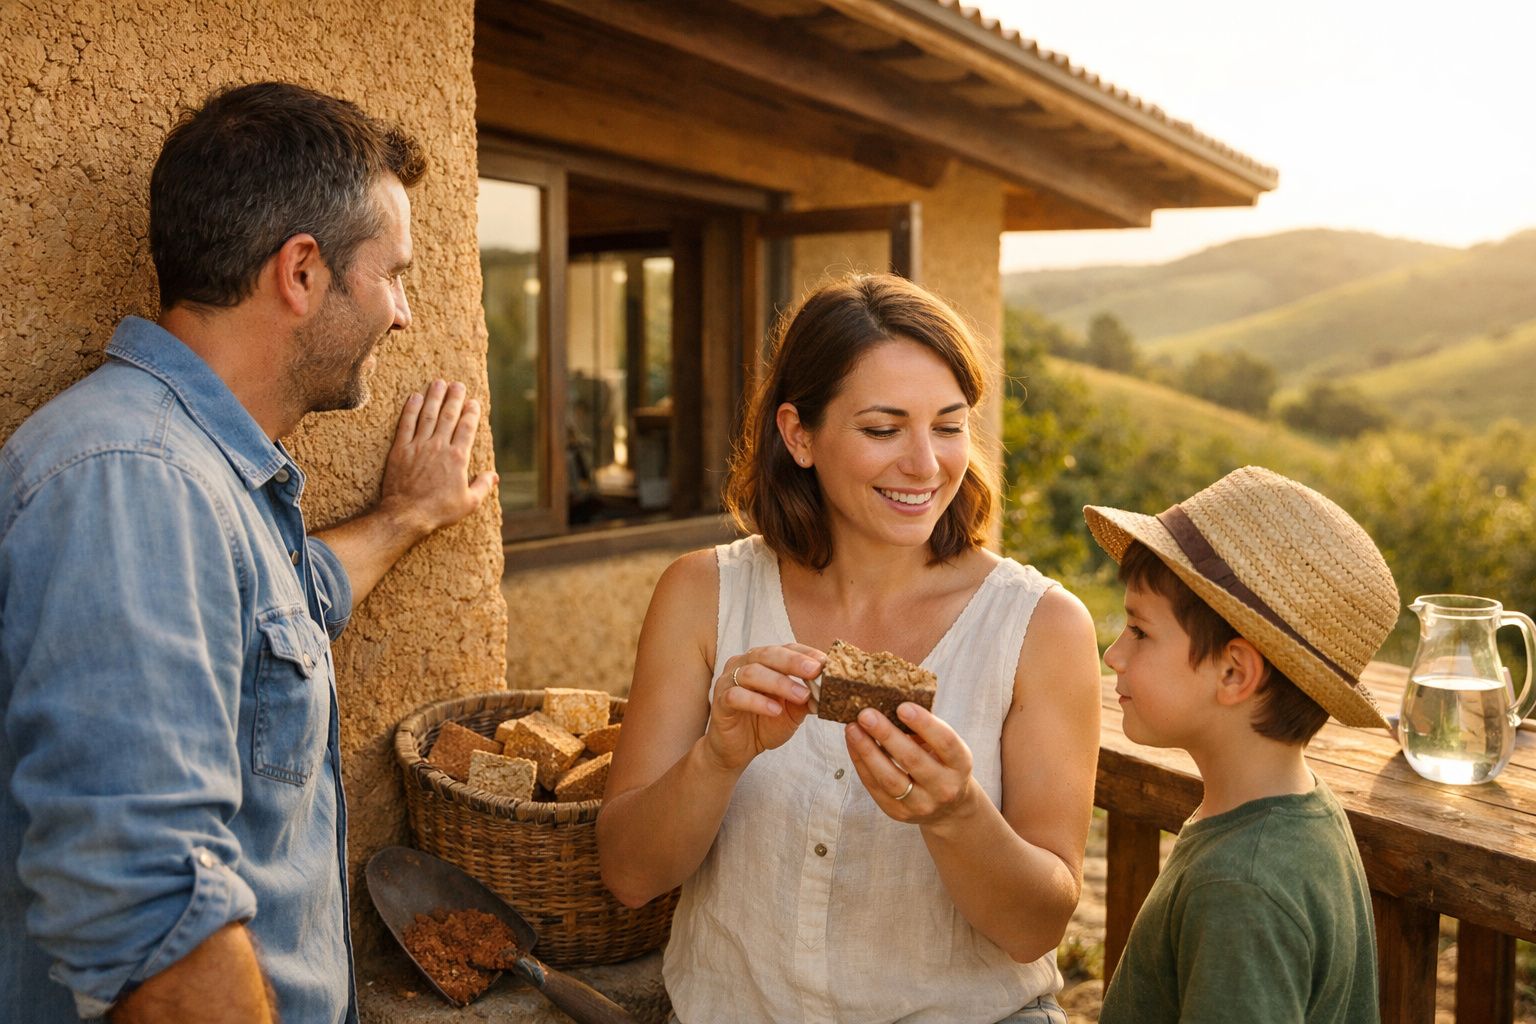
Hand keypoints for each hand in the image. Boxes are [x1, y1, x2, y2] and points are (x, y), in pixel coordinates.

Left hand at [377, 380, 496, 539]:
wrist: (407, 514)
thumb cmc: (439, 510)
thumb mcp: (469, 503)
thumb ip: (483, 486)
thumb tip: (494, 476)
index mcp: (458, 457)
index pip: (467, 428)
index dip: (471, 412)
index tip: (473, 402)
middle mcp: (439, 446)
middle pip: (448, 416)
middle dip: (455, 398)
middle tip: (458, 385)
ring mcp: (418, 446)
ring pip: (428, 415)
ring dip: (434, 397)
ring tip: (439, 383)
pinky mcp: (400, 450)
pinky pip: (406, 424)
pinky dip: (410, 409)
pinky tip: (414, 397)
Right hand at [703, 644, 822, 773]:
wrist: (737, 749)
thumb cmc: (764, 723)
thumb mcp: (792, 711)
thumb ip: (806, 698)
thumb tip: (830, 689)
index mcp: (763, 661)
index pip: (785, 648)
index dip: (805, 653)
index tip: (825, 662)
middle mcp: (744, 664)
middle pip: (768, 654)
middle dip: (794, 662)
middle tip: (814, 671)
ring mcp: (729, 681)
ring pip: (752, 673)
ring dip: (779, 683)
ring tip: (800, 695)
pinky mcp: (720, 701)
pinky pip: (736, 696)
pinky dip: (757, 701)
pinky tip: (774, 710)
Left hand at [845, 703, 976, 826]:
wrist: (948, 810)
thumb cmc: (942, 765)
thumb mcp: (945, 749)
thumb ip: (925, 730)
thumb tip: (889, 706)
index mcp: (960, 765)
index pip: (945, 743)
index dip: (924, 724)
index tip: (902, 706)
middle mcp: (944, 788)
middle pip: (913, 760)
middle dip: (887, 735)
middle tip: (867, 714)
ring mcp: (921, 805)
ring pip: (890, 778)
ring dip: (867, 751)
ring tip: (853, 729)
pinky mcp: (898, 813)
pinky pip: (875, 787)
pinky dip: (861, 763)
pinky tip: (853, 744)